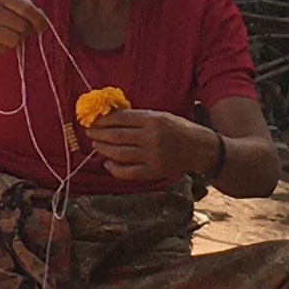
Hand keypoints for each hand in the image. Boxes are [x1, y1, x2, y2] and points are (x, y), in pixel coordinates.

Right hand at [0, 0, 54, 57]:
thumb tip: (41, 16)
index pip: (26, 8)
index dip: (39, 19)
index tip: (44, 26)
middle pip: (22, 26)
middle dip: (28, 31)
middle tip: (26, 30)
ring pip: (14, 40)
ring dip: (18, 39)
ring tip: (12, 34)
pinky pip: (2, 49)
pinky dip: (5, 46)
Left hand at [86, 106, 221, 185]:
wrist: (199, 148)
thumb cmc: (178, 129)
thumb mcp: (161, 116)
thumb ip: (139, 117)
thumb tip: (111, 117)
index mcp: (154, 120)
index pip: (121, 119)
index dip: (104, 120)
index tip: (94, 120)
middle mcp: (152, 138)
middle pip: (116, 136)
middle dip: (99, 134)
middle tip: (90, 132)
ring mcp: (152, 156)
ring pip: (118, 153)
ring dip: (103, 149)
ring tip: (96, 145)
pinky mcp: (153, 171)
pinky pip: (127, 172)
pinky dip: (113, 168)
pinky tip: (107, 162)